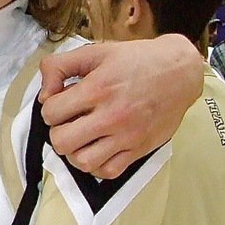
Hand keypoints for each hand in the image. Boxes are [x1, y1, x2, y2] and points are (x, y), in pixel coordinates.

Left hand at [38, 34, 200, 177]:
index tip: (61, 103)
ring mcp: (127, 136)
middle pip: (62, 142)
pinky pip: (108, 172)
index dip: (50, 108)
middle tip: (69, 122)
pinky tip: (98, 149)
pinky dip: (97, 165)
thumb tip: (44, 95)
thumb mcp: (95, 52)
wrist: (180, 71)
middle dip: (58, 131)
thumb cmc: (137, 60)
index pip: (51, 113)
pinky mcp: (139, 149)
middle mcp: (111, 116)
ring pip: (83, 162)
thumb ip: (60, 66)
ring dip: (75, 151)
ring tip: (82, 137)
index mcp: (97, 89)